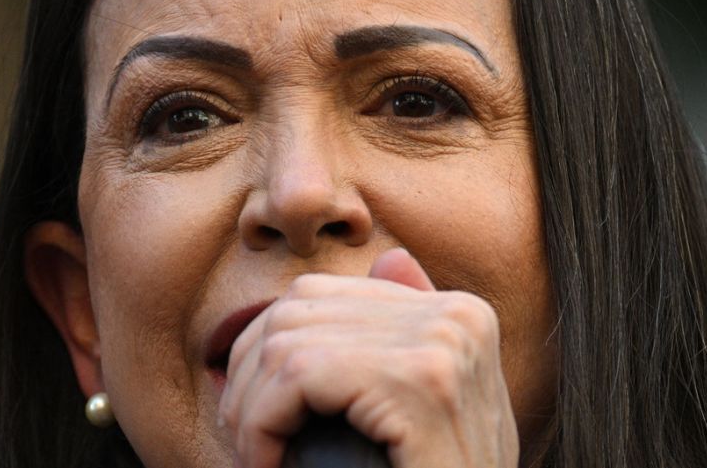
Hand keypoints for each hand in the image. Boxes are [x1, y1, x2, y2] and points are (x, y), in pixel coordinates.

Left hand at [219, 248, 518, 467]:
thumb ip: (410, 336)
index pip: (324, 295)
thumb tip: (390, 258)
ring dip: (251, 407)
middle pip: (299, 309)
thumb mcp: (437, 407)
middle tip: (246, 437)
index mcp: (460, 313)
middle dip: (250, 375)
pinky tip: (267, 463)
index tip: (256, 411)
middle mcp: (457, 315)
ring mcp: (442, 342)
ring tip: (256, 454)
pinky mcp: (420, 380)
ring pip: (288, 343)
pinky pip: (299, 375)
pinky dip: (263, 423)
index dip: (268, 351)